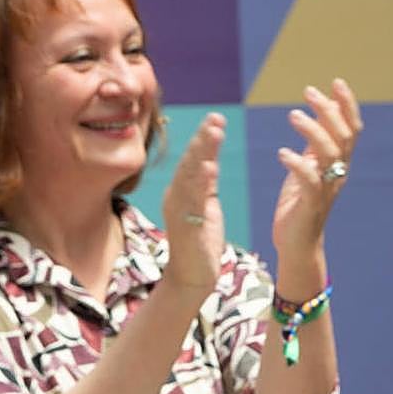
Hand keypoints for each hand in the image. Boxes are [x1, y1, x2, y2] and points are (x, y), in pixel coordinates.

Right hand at [161, 113, 226, 292]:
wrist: (192, 277)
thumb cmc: (200, 242)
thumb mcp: (205, 206)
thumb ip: (206, 184)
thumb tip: (209, 160)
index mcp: (181, 191)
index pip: (193, 159)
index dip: (203, 138)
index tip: (216, 118)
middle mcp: (176, 196)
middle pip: (189, 162)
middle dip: (202, 138)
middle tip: (216, 117)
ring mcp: (179, 210)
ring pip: (190, 176)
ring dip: (202, 153)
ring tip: (214, 133)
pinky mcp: (187, 226)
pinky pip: (194, 201)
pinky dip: (201, 183)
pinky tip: (210, 168)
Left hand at [273, 79, 362, 263]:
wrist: (298, 243)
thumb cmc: (301, 202)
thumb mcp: (310, 165)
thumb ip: (317, 141)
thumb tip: (324, 108)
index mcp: (339, 163)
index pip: (352, 129)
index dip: (347, 105)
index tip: (337, 82)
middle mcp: (338, 173)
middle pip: (343, 136)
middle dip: (328, 111)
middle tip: (308, 92)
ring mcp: (327, 189)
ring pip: (329, 154)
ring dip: (313, 131)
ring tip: (292, 115)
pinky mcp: (311, 204)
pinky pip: (310, 180)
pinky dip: (298, 164)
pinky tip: (282, 153)